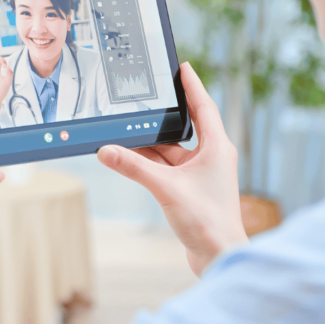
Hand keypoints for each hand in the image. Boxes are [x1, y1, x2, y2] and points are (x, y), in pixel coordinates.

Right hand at [97, 62, 247, 275]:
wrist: (219, 256)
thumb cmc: (207, 221)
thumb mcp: (165, 188)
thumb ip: (133, 167)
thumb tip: (106, 151)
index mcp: (217, 147)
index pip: (204, 106)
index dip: (193, 85)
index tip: (183, 67)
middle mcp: (212, 157)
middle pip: (184, 127)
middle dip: (162, 116)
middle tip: (147, 97)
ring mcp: (202, 174)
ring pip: (172, 151)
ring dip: (150, 145)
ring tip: (126, 132)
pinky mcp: (192, 190)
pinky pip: (168, 167)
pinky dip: (150, 163)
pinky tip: (130, 158)